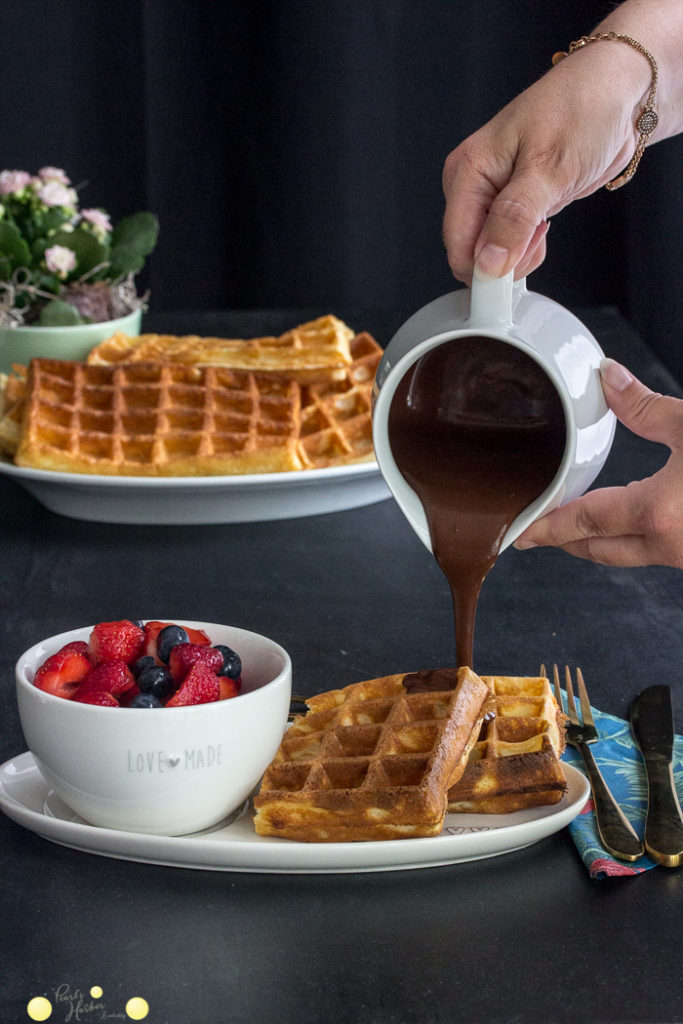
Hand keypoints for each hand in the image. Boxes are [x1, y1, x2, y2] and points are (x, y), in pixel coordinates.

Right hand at [441, 41, 649, 284]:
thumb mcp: (549, 168)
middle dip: (503, 261)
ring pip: (490, 252)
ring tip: (545, 223)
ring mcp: (493, 196)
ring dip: (519, 254)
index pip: (457, 242)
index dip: (481, 269)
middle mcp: (474, 185)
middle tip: (538, 238)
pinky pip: (509, 244)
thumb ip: (514, 219)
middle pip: (470, 252)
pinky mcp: (514, 205)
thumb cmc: (583, 108)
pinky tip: (545, 226)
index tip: (509, 282)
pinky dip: (528, 247)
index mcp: (468, 171)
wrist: (618, 93)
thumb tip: (488, 262)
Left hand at [514, 360, 682, 568]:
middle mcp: (668, 545)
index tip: (519, 533)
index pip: (581, 523)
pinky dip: (633, 537)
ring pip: (627, 554)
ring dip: (600, 541)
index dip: (546, 527)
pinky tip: (635, 516)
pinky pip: (655, 551)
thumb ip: (646, 406)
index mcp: (657, 514)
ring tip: (579, 519)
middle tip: (541, 528)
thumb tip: (610, 377)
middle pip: (598, 550)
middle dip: (566, 540)